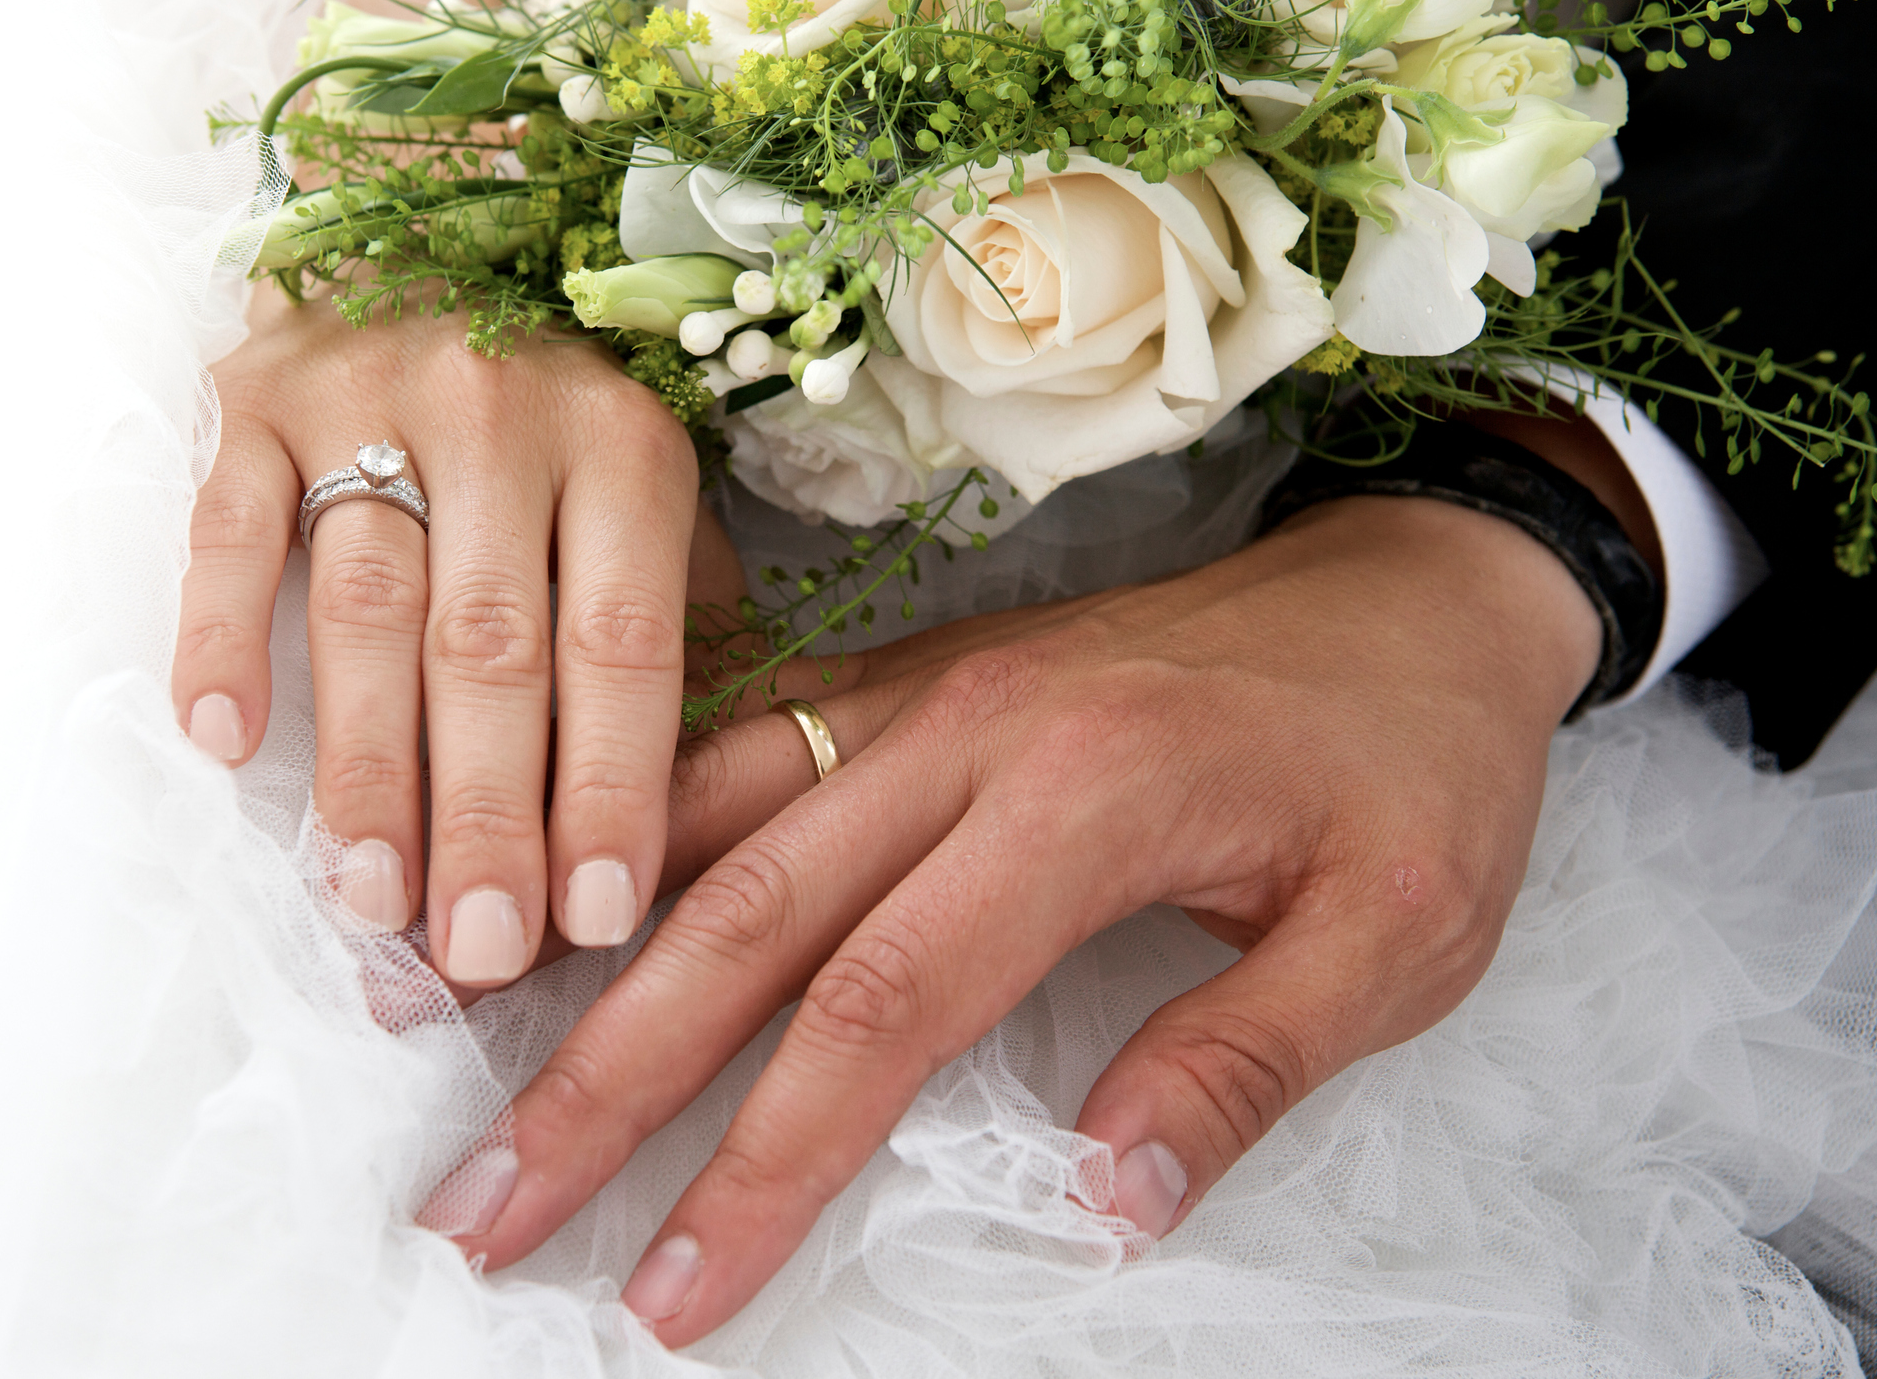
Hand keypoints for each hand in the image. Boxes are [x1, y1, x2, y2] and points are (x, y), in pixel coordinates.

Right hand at [174, 285, 699, 986]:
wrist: (431, 254)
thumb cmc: (560, 435)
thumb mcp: (652, 516)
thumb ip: (679, 645)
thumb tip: (692, 835)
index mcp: (627, 447)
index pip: (623, 644)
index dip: (611, 785)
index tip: (598, 914)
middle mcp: (505, 412)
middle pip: (493, 645)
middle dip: (489, 811)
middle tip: (480, 949)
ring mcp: (369, 395)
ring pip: (368, 605)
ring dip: (368, 766)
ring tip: (372, 899)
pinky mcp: (254, 398)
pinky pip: (228, 527)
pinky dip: (221, 635)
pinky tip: (225, 746)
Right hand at [449, 491, 1604, 1341]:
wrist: (1420, 588)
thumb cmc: (1419, 763)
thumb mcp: (1396, 936)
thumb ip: (1240, 1067)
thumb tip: (1094, 1205)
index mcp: (1083, 796)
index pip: (880, 1009)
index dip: (762, 1163)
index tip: (673, 1288)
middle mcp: (971, 729)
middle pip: (744, 919)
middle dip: (604, 1080)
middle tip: (485, 1207)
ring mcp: (927, 689)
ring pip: (711, 818)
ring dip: (581, 942)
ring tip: (456, 1048)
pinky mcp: (915, 678)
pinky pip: (742, 745)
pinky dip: (636, 825)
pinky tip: (560, 893)